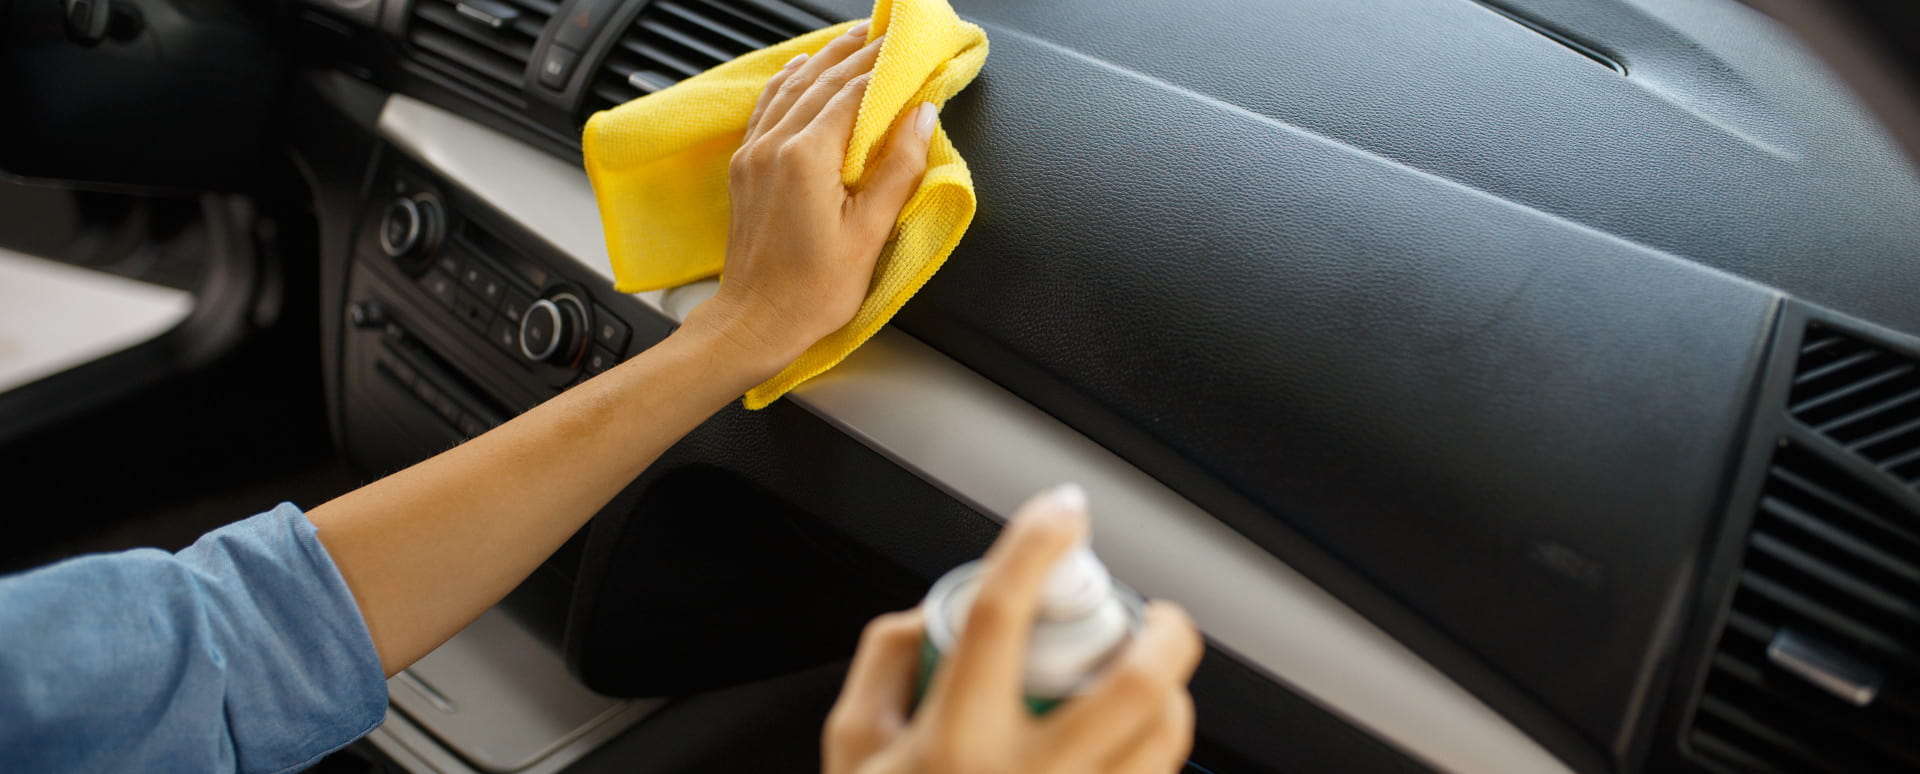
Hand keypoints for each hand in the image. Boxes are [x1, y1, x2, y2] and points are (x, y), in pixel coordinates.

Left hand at [682, 20, 937, 374]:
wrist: (756, 322)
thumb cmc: (812, 290)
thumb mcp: (870, 232)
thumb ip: (897, 167)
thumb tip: (921, 116)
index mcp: (806, 157)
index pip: (853, 93)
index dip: (884, 69)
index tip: (908, 52)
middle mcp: (773, 146)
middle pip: (821, 81)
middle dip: (857, 54)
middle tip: (886, 36)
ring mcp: (753, 155)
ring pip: (791, 88)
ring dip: (823, 59)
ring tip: (851, 40)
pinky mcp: (744, 168)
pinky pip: (767, 108)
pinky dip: (788, 83)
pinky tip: (799, 70)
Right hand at [823, 485, 1205, 773]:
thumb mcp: (849, 748)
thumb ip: (884, 664)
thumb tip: (933, 612)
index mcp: (951, 744)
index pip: (1001, 616)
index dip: (1035, 546)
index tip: (1060, 511)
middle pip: (1128, 687)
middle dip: (1161, 634)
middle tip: (1155, 614)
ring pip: (1162, 741)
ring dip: (1173, 695)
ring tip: (1153, 679)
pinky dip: (1160, 754)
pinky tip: (1140, 744)